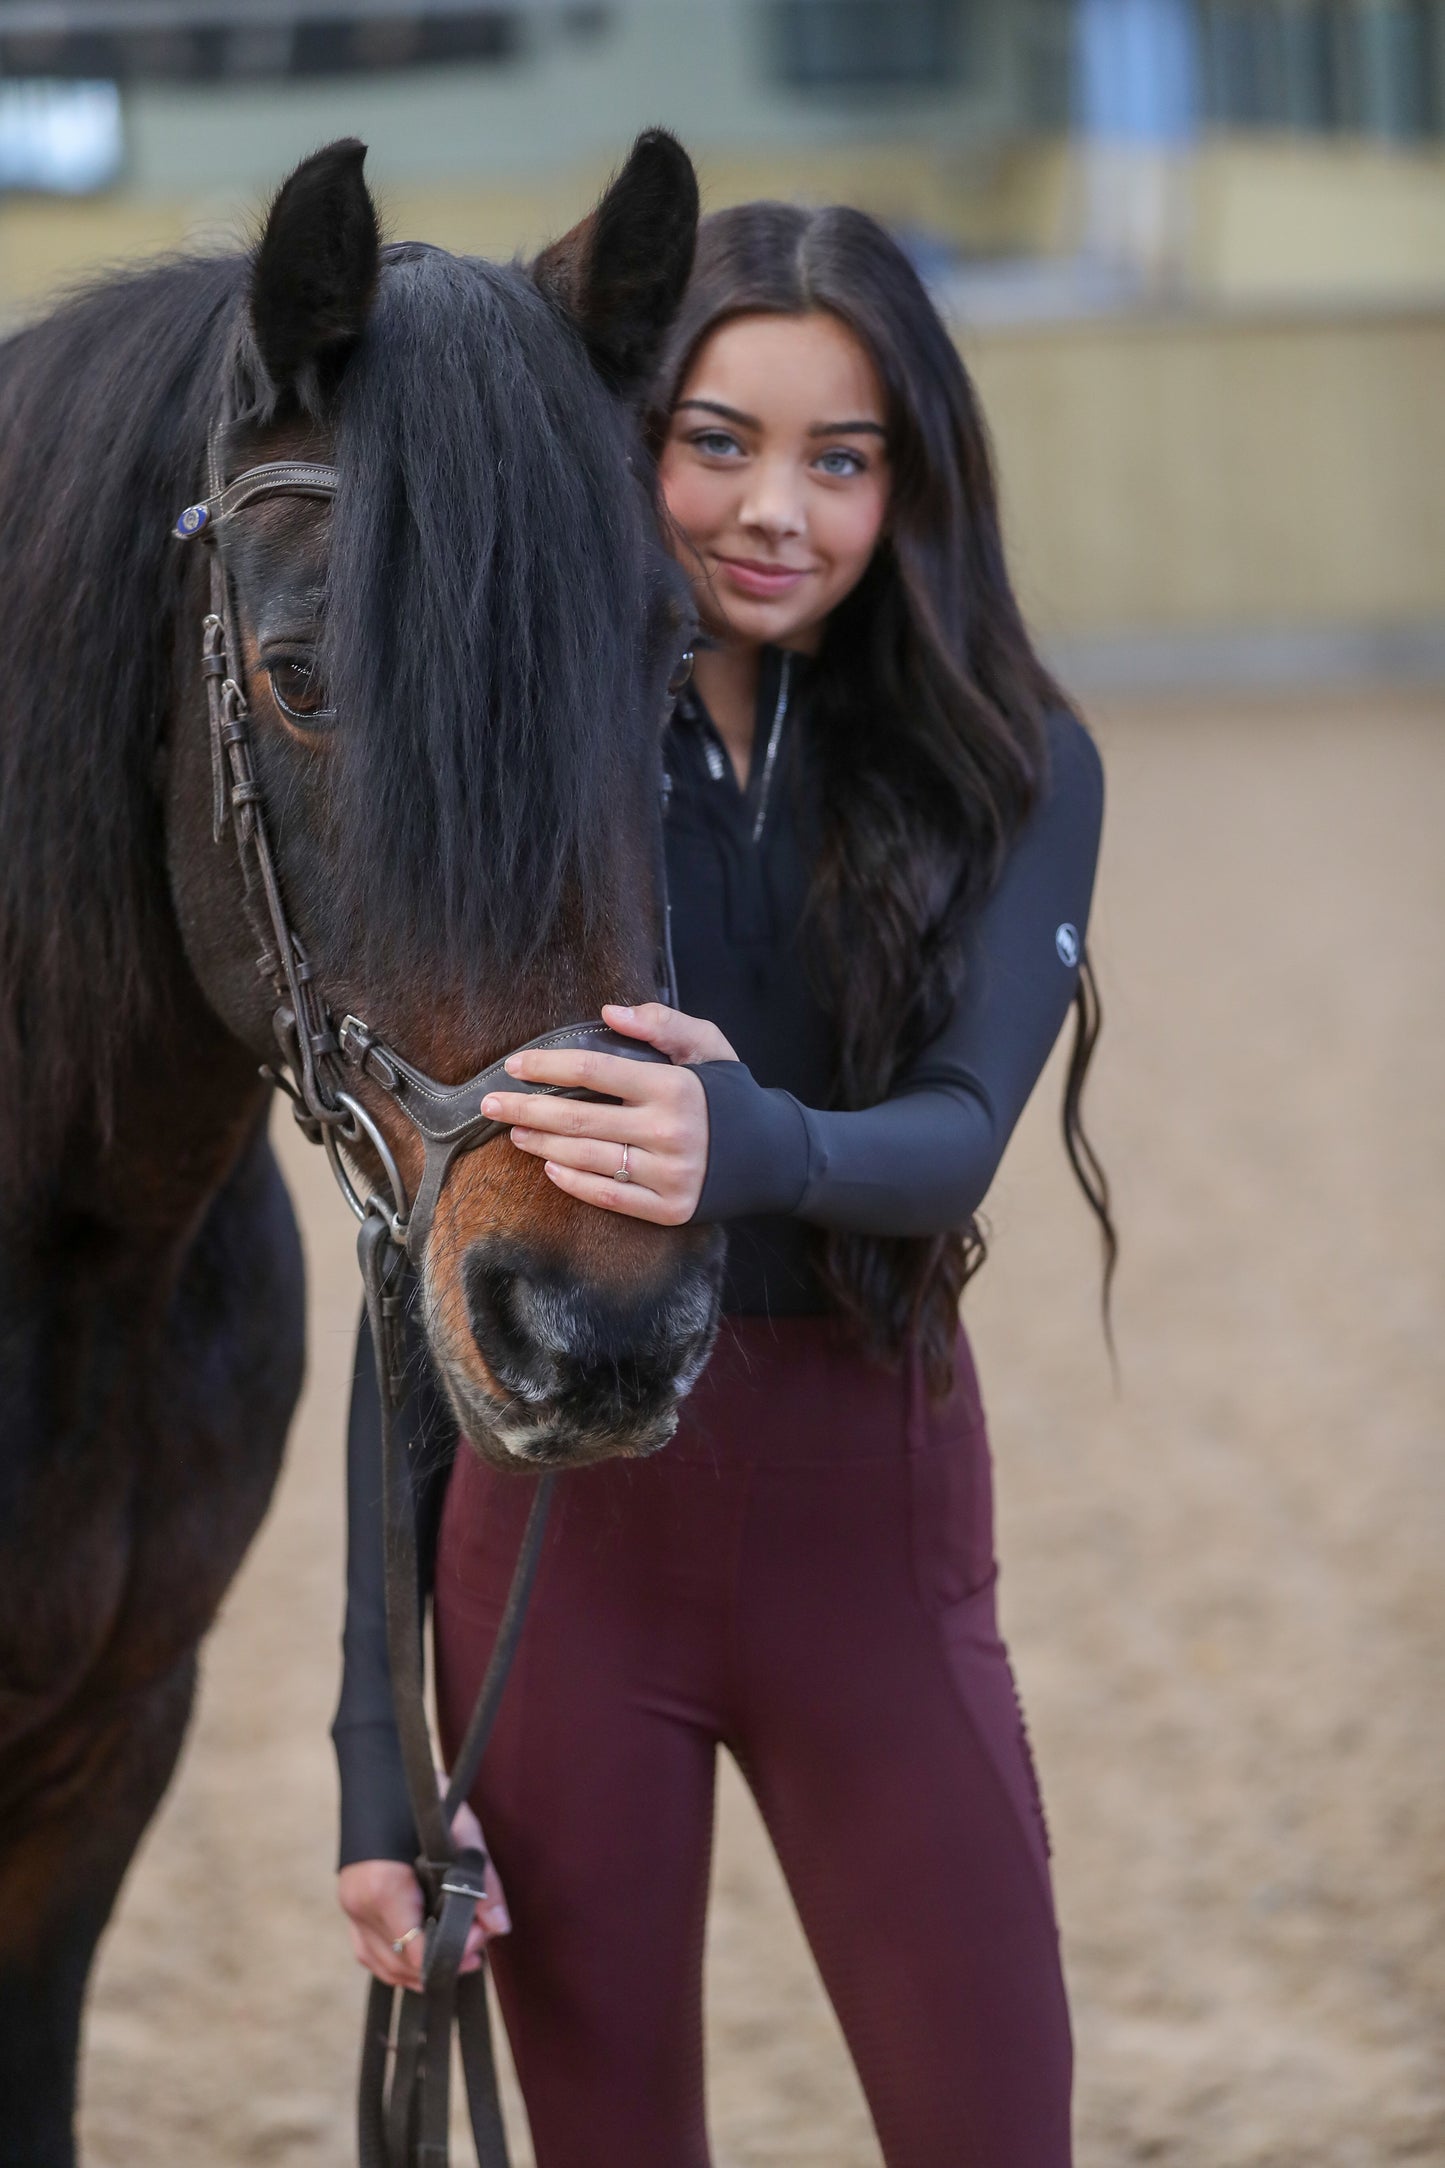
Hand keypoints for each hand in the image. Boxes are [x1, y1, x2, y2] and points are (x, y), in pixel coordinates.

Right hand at [337, 1795, 508, 1990]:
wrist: (379, 1766)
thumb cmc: (420, 1791)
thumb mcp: (461, 1826)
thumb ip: (481, 1878)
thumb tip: (499, 1926)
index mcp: (382, 1887)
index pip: (416, 1951)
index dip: (453, 1955)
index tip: (480, 1938)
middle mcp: (358, 1905)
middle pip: (401, 1965)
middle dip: (442, 1964)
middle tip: (478, 1945)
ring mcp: (348, 1908)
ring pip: (383, 1965)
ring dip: (421, 1970)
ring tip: (461, 1955)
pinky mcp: (349, 1906)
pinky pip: (370, 1952)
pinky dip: (398, 1961)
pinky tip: (427, 1952)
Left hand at [479, 1001, 737, 1226]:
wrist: (778, 1158)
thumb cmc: (732, 1096)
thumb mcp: (708, 1046)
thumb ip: (662, 1024)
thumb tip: (609, 1013)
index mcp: (675, 1087)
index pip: (593, 1072)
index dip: (547, 1067)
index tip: (514, 1066)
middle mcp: (670, 1132)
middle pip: (576, 1119)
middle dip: (524, 1110)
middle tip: (489, 1104)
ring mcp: (669, 1175)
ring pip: (586, 1159)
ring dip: (541, 1146)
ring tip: (515, 1133)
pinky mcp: (670, 1210)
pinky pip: (608, 1196)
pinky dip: (573, 1181)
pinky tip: (549, 1167)